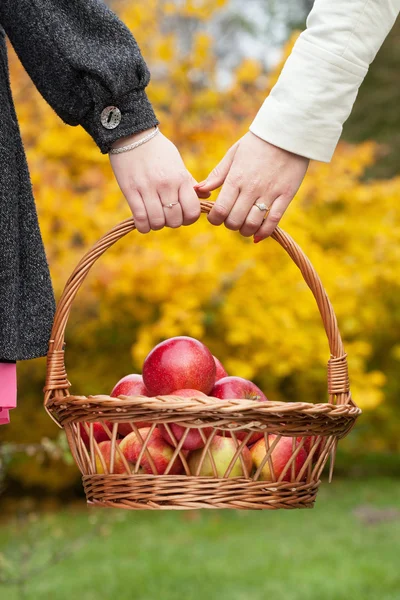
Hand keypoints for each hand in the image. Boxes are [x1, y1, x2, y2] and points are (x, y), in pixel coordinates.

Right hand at [109, 129, 209, 233]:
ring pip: (157, 222)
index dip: (189, 219)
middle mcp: (166, 185)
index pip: (192, 210)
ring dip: (157, 225)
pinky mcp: (130, 191)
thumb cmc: (157, 150)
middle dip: (173, 223)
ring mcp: (147, 188)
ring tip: (155, 218)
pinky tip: (144, 223)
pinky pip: (139, 218)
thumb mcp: (177, 163)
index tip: (183, 216)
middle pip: (175, 220)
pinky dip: (143, 226)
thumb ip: (190, 182)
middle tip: (168, 216)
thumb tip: (206, 196)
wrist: (131, 134)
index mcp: (180, 178)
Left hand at [194, 132, 308, 241]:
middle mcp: (251, 188)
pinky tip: (258, 234)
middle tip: (232, 219)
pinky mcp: (285, 195)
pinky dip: (264, 232)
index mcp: (236, 178)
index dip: (215, 219)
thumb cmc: (257, 143)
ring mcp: (269, 193)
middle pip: (234, 220)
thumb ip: (217, 175)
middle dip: (230, 224)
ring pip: (252, 224)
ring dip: (245, 230)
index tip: (216, 217)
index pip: (220, 210)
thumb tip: (199, 190)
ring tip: (245, 225)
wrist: (288, 132)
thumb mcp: (233, 154)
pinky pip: (273, 221)